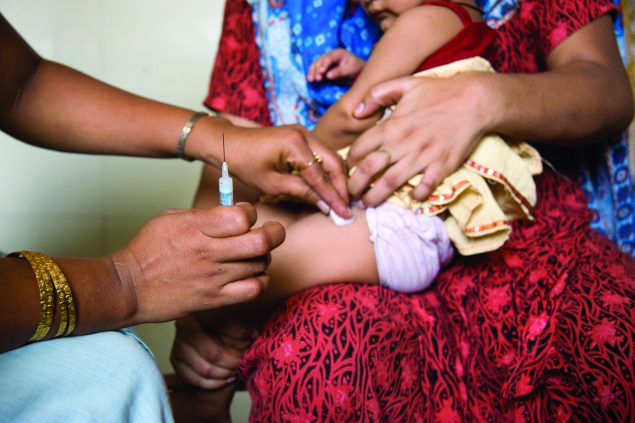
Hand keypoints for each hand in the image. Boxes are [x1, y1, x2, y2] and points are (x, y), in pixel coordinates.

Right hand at [110, 203, 284, 323]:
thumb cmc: (147, 250)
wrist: (128, 288)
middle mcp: (207, 252)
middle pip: (261, 241)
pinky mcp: (214, 300)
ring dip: (264, 258)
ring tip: (256, 255)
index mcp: (195, 227)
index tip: (246, 216)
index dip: (251, 213)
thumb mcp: (169, 219)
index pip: (242, 216)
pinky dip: (259, 281)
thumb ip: (203, 214)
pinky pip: (253, 290)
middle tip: (273, 232)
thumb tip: (232, 212)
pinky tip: (252, 275)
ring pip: (260, 265)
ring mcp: (213, 278)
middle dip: (274, 233)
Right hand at [171, 316, 250, 388]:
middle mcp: (184, 325)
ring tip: (237, 370)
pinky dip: (216, 382)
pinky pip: (197, 379)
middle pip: (214, 353)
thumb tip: (253, 334)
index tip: (254, 336)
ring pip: (206, 369)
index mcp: (199, 310)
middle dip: (233, 361)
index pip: (221, 324)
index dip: (240, 333)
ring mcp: (177, 344)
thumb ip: (241, 326)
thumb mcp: (234, 318)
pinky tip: (227, 378)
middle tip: (244, 361)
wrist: (207, 336)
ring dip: (226, 373)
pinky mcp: (175, 361)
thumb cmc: (225, 325)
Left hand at [226, 124, 351, 217]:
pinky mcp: (303, 137)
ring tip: (343, 200)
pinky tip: (331, 187)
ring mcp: (305, 133)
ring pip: (331, 157)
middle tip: (349, 207)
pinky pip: (322, 155)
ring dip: (338, 178)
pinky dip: (329, 171)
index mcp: (295, 144)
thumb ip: (301, 192)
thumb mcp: (271, 184)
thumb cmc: (245, 163)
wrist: (229, 143)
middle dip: (343, 186)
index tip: (344, 214)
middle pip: (334, 162)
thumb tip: (326, 206)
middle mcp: (304, 134)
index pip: (321, 175)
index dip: (334, 197)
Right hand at [307, 48, 365, 82]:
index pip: (329, 57)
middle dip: (316, 69)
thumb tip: (328, 76)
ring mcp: (325, 61)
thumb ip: (340, 72)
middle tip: (317, 79)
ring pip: (315, 64)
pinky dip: (312, 74)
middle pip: (320, 60)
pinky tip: (310, 80)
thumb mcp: (350, 69)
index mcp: (338, 53)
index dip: (324, 64)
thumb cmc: (356, 69)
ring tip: (310, 80)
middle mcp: (330, 55)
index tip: (322, 72)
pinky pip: (315, 70)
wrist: (357, 71)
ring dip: (312, 72)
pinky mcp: (323, 68)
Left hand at [347, 74, 489, 205]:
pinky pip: (425, 186)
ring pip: (390, 182)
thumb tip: (356, 111)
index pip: (360, 148)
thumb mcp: (405, 84)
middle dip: (354, 186)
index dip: (349, 162)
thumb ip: (377, 94)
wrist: (475, 100)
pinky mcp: (441, 165)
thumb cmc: (439, 91)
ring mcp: (422, 156)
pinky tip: (410, 198)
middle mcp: (403, 143)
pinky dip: (416, 195)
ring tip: (367, 204)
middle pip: (369, 170)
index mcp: (391, 125)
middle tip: (350, 194)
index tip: (347, 170)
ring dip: (375, 197)